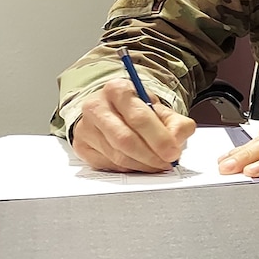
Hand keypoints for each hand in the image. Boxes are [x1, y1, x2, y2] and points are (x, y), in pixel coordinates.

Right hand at [71, 78, 196, 172]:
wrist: (113, 110)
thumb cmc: (137, 110)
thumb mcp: (161, 110)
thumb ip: (177, 123)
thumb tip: (176, 140)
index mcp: (118, 90)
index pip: (139, 117)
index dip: (159, 138)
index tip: (172, 151)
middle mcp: (96, 106)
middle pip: (125, 139)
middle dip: (150, 155)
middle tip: (166, 163)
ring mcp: (85, 127)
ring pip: (117, 155)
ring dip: (142, 164)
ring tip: (157, 164)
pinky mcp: (81, 146)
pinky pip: (109, 165)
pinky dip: (129, 168)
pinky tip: (140, 164)